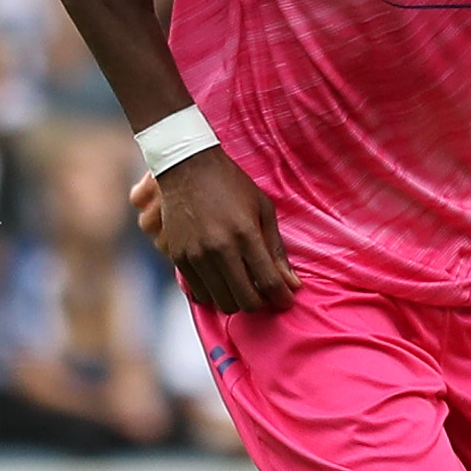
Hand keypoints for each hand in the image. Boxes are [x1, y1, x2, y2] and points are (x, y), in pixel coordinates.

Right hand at [141, 146, 297, 311]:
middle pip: (246, 301)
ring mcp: (196, 256)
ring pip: (222, 303)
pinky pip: (199, 294)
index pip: (269, 283)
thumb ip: (277, 249)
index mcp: (245, 234)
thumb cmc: (231, 185)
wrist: (187, 167)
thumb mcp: (263, 209)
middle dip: (261, 303)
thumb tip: (292, 284)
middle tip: (265, 293)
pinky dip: (214, 293)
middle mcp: (219, 249)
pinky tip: (222, 279)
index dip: (282, 298)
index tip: (286, 299)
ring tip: (243, 284)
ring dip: (237, 300)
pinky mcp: (178, 258)